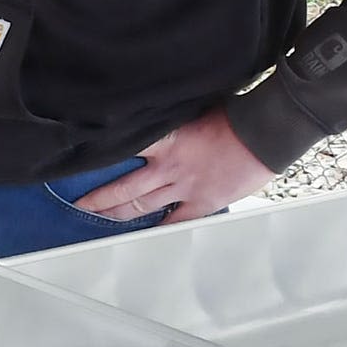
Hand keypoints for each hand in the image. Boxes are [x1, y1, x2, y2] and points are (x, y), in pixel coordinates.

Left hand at [73, 109, 275, 225]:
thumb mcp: (195, 110)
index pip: (123, 148)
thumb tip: (154, 120)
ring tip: (100, 219)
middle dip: (99, 197)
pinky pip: (175, 222)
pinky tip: (144, 236)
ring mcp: (184, 187)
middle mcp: (169, 166)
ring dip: (118, 213)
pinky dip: (159, 229)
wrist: (267, 133)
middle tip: (80, 203)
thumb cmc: (236, 116)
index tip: (82, 160)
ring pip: (141, 205)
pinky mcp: (203, 202)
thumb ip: (171, 122)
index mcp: (165, 140)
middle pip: (124, 186)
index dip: (100, 155)